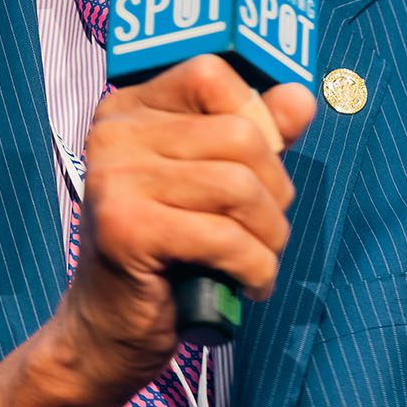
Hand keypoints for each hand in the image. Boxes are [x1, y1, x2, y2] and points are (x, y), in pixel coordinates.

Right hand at [51, 54, 317, 406]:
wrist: (106, 331)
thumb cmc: (165, 254)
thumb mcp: (210, 184)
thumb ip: (254, 135)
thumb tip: (300, 97)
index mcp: (128, 110)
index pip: (211, 75)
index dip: (256, 116)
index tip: (260, 166)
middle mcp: (113, 134)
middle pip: (239, 135)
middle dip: (274, 191)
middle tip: (265, 230)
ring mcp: (114, 179)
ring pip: (239, 187)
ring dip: (269, 235)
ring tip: (258, 259)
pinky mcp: (126, 229)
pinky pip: (226, 237)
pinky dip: (256, 268)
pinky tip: (248, 285)